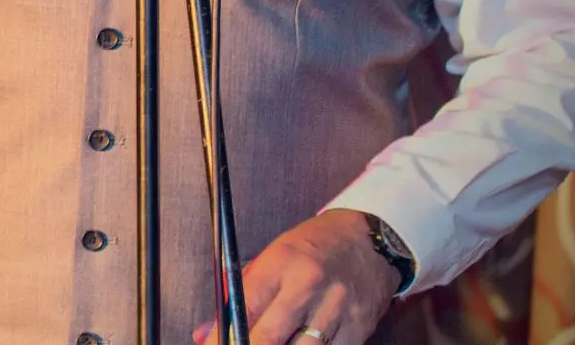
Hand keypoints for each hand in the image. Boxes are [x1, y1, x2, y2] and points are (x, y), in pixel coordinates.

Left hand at [194, 209, 399, 344]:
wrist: (368, 241)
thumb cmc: (314, 246)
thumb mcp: (271, 257)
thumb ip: (238, 294)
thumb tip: (206, 332)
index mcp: (281, 264)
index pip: (243, 308)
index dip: (223, 336)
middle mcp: (309, 287)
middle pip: (269, 338)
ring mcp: (336, 309)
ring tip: (271, 343)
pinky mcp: (358, 328)